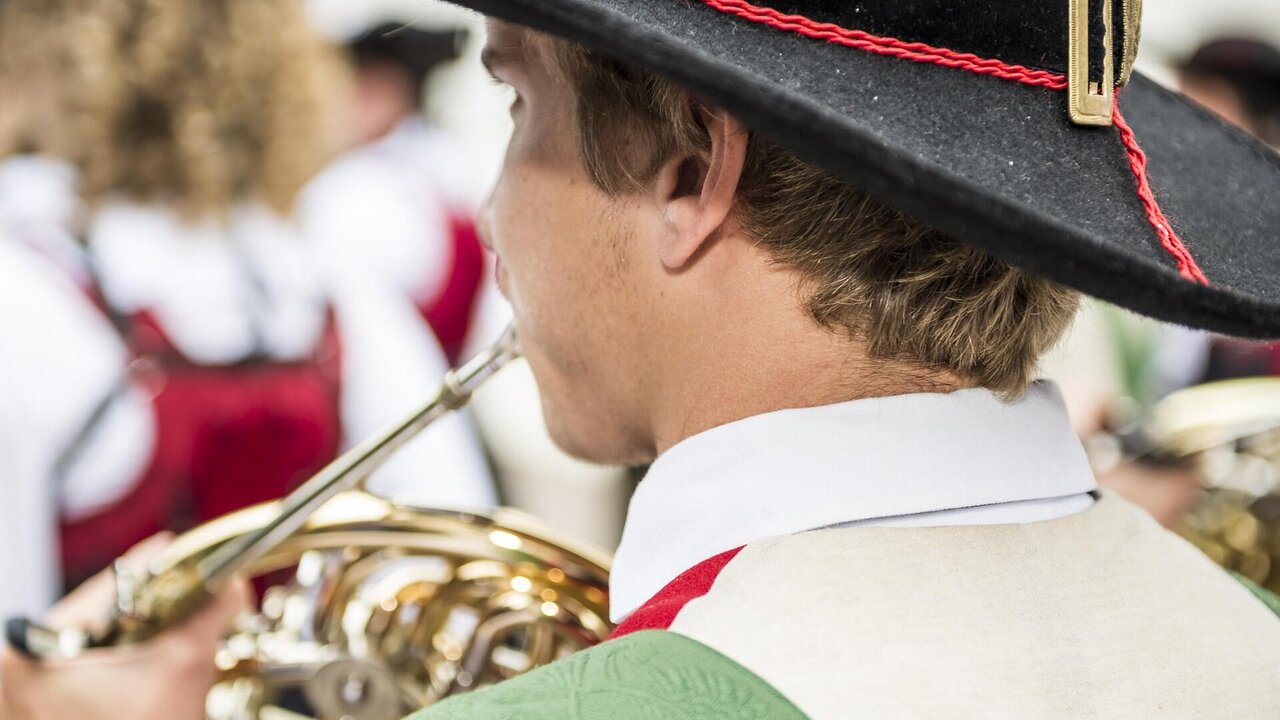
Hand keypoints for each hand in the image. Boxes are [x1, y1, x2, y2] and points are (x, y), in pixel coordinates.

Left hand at [0, 534, 249, 719]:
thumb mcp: (181, 672)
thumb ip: (206, 619)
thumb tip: (230, 587)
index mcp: (37, 647)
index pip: (111, 583)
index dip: (162, 566)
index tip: (190, 552)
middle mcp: (21, 664)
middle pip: (104, 611)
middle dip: (157, 603)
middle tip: (197, 595)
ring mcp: (26, 691)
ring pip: (99, 641)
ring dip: (145, 634)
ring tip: (182, 630)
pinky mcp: (42, 707)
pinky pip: (91, 668)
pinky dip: (127, 663)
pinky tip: (157, 663)